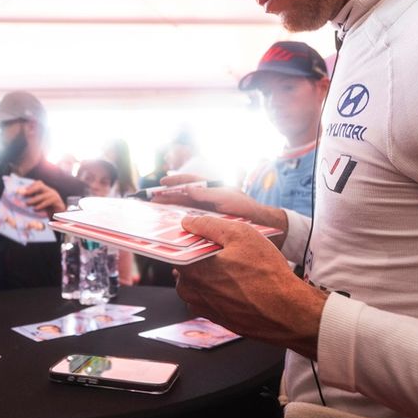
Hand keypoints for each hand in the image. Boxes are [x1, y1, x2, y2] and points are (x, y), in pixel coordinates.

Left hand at [19, 181, 64, 215]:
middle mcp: (51, 191)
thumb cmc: (50, 212)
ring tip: (27, 204)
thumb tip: (23, 202)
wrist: (62, 218)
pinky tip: (35, 209)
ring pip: (43, 195)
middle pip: (40, 185)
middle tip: (23, 195)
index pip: (38, 183)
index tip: (22, 191)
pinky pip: (49, 201)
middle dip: (31, 190)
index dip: (30, 186)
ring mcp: (55, 196)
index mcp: (46, 190)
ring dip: (34, 199)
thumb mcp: (41, 205)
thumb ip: (35, 202)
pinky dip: (41, 205)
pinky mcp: (58, 202)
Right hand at [153, 183, 287, 234]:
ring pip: (184, 215)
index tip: (162, 185)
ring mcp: (208, 217)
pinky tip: (173, 235)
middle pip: (182, 199)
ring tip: (156, 219)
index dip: (175, 182)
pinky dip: (181, 230)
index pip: (189, 183)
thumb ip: (209, 194)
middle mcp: (207, 203)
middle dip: (166, 200)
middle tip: (150, 203)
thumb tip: (189, 189)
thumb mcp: (230, 199)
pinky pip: (191, 229)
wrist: (267, 230)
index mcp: (211, 191)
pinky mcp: (210, 231)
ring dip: (170, 216)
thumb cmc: (249, 210)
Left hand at [175, 215, 325, 358]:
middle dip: (199, 256)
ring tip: (235, 266)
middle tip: (223, 248)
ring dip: (211, 274)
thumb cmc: (266, 274)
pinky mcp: (217, 319)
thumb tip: (189, 223)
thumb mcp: (240, 234)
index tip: (196, 233)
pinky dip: (220, 290)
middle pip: (185, 266)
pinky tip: (240, 284)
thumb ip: (208, 225)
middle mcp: (191, 292)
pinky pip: (211, 298)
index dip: (186, 238)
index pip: (175, 249)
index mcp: (191, 269)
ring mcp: (203, 308)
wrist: (288, 313)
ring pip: (198, 284)